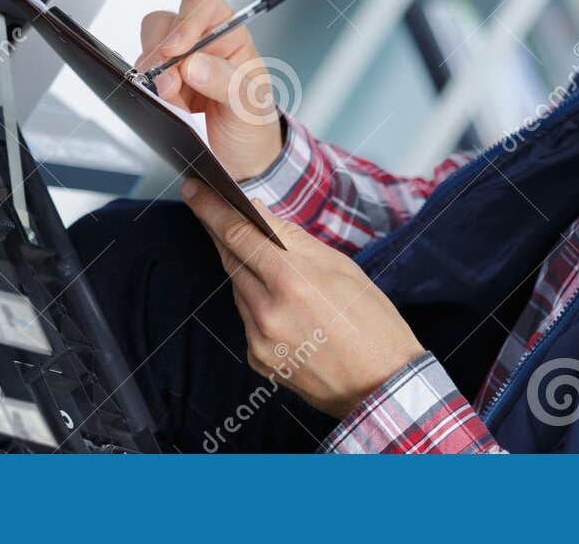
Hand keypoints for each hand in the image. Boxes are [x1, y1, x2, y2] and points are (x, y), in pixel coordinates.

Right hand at [138, 0, 283, 180]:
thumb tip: (193, 64)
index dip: (187, 20)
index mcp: (231, 36)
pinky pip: (143, 75)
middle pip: (167, 22)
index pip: (204, 5)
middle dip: (161, 51)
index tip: (177, 49)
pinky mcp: (162, 84)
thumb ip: (225, 82)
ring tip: (172, 98)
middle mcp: (203, 43)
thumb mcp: (250, 106)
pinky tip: (168, 105)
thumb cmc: (254, 127)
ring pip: (150, 46)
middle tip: (168, 82)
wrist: (242, 162)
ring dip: (153, 73)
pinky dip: (148, 89)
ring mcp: (179, 63)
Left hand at [180, 179, 425, 420]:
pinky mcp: (257, 360)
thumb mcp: (343, 268)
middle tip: (213, 210)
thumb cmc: (374, 324)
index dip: (211, 210)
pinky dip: (256, 302)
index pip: (238, 236)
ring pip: (238, 289)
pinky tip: (279, 302)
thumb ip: (294, 240)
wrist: (383, 388)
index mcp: (292, 282)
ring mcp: (258, 340)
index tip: (194, 190)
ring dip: (245, 269)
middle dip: (222, 234)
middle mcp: (267, 312)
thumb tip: (259, 213)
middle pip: (231, 260)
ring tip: (268, 262)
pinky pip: (246, 318)